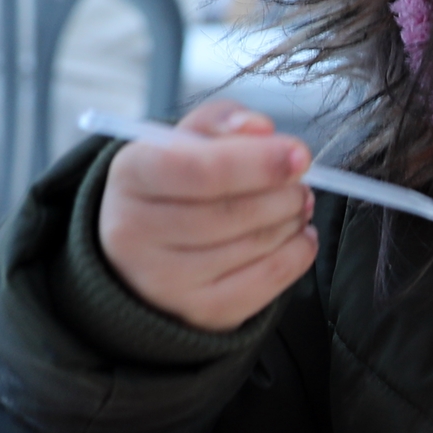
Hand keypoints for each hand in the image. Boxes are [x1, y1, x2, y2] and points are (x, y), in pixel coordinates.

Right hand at [95, 101, 316, 330]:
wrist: (148, 247)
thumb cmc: (177, 183)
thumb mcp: (188, 139)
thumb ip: (223, 121)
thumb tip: (260, 128)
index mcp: (131, 174)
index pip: (199, 170)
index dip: (258, 162)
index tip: (300, 155)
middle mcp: (134, 232)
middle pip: (231, 212)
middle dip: (283, 194)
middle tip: (301, 183)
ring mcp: (163, 280)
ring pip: (254, 246)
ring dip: (292, 220)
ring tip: (296, 205)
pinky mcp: (197, 311)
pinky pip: (267, 281)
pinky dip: (297, 254)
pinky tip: (298, 236)